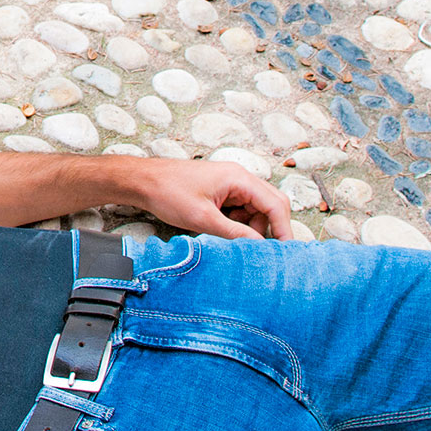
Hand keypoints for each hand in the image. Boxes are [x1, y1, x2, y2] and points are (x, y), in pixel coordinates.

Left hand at [130, 158, 294, 240]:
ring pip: (256, 211)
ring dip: (251, 229)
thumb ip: (235, 233)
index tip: (287, 252)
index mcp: (239, 178)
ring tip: (233, 242)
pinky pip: (241, 211)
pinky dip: (238, 225)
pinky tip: (223, 233)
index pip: (275, 204)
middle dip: (269, 229)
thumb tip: (260, 247)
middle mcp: (239, 178)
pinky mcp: (221, 193)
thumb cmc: (168, 192)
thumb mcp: (203, 219)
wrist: (143, 182)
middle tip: (264, 252)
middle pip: (270, 206)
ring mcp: (230, 185)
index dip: (284, 229)